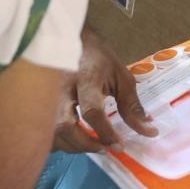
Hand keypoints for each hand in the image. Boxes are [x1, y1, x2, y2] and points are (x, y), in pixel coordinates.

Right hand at [53, 27, 155, 152]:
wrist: (72, 40)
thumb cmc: (100, 59)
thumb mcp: (122, 77)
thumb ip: (132, 106)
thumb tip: (148, 131)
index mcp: (86, 79)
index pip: (92, 111)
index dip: (105, 133)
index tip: (119, 145)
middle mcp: (63, 90)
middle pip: (65, 125)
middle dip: (85, 144)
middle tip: (105, 148)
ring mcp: (47, 97)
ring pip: (52, 131)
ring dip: (72, 145)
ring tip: (92, 145)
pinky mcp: (41, 103)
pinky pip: (44, 130)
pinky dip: (58, 142)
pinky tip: (74, 142)